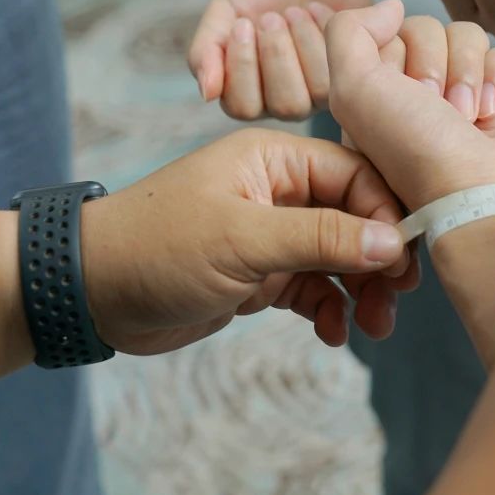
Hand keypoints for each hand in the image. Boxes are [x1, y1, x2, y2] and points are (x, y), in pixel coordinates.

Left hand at [80, 129, 417, 354]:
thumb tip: (394, 242)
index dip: (389, 214)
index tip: (407, 260)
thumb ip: (321, 238)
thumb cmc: (157, 247)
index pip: (357, 175)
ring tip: (373, 328)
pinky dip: (330, 309)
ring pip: (339, 256)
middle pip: (356, 217)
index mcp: (276, 159)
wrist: (88, 293)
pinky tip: (333, 334)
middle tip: (396, 300)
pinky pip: (313, 287)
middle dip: (380, 259)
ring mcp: (270, 233)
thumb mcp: (244, 239)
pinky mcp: (259, 273)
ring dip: (361, 290)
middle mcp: (279, 190)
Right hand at [189, 0, 371, 119]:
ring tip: (295, 10)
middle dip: (277, 55)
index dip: (243, 67)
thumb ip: (206, 49)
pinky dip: (326, 34)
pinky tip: (319, 10)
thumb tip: (207, 95)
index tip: (243, 23)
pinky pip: (345, 69)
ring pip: (318, 92)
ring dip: (303, 44)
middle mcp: (286, 97)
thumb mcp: (225, 8)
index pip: (243, 108)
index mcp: (250, 88)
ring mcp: (322, 86)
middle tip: (273, 16)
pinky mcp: (353, 66)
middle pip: (285, 106)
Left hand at [325, 0, 494, 211]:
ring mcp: (469, 100)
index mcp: (376, 99)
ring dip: (465, 72)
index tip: (396, 94)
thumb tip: (390, 5)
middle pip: (425, 29)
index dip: (392, 54)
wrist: (486, 198)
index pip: (384, 34)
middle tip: (435, 109)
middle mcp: (419, 100)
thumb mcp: (352, 90)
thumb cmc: (417, 155)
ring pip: (466, 36)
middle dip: (431, 64)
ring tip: (468, 117)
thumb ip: (348, 31)